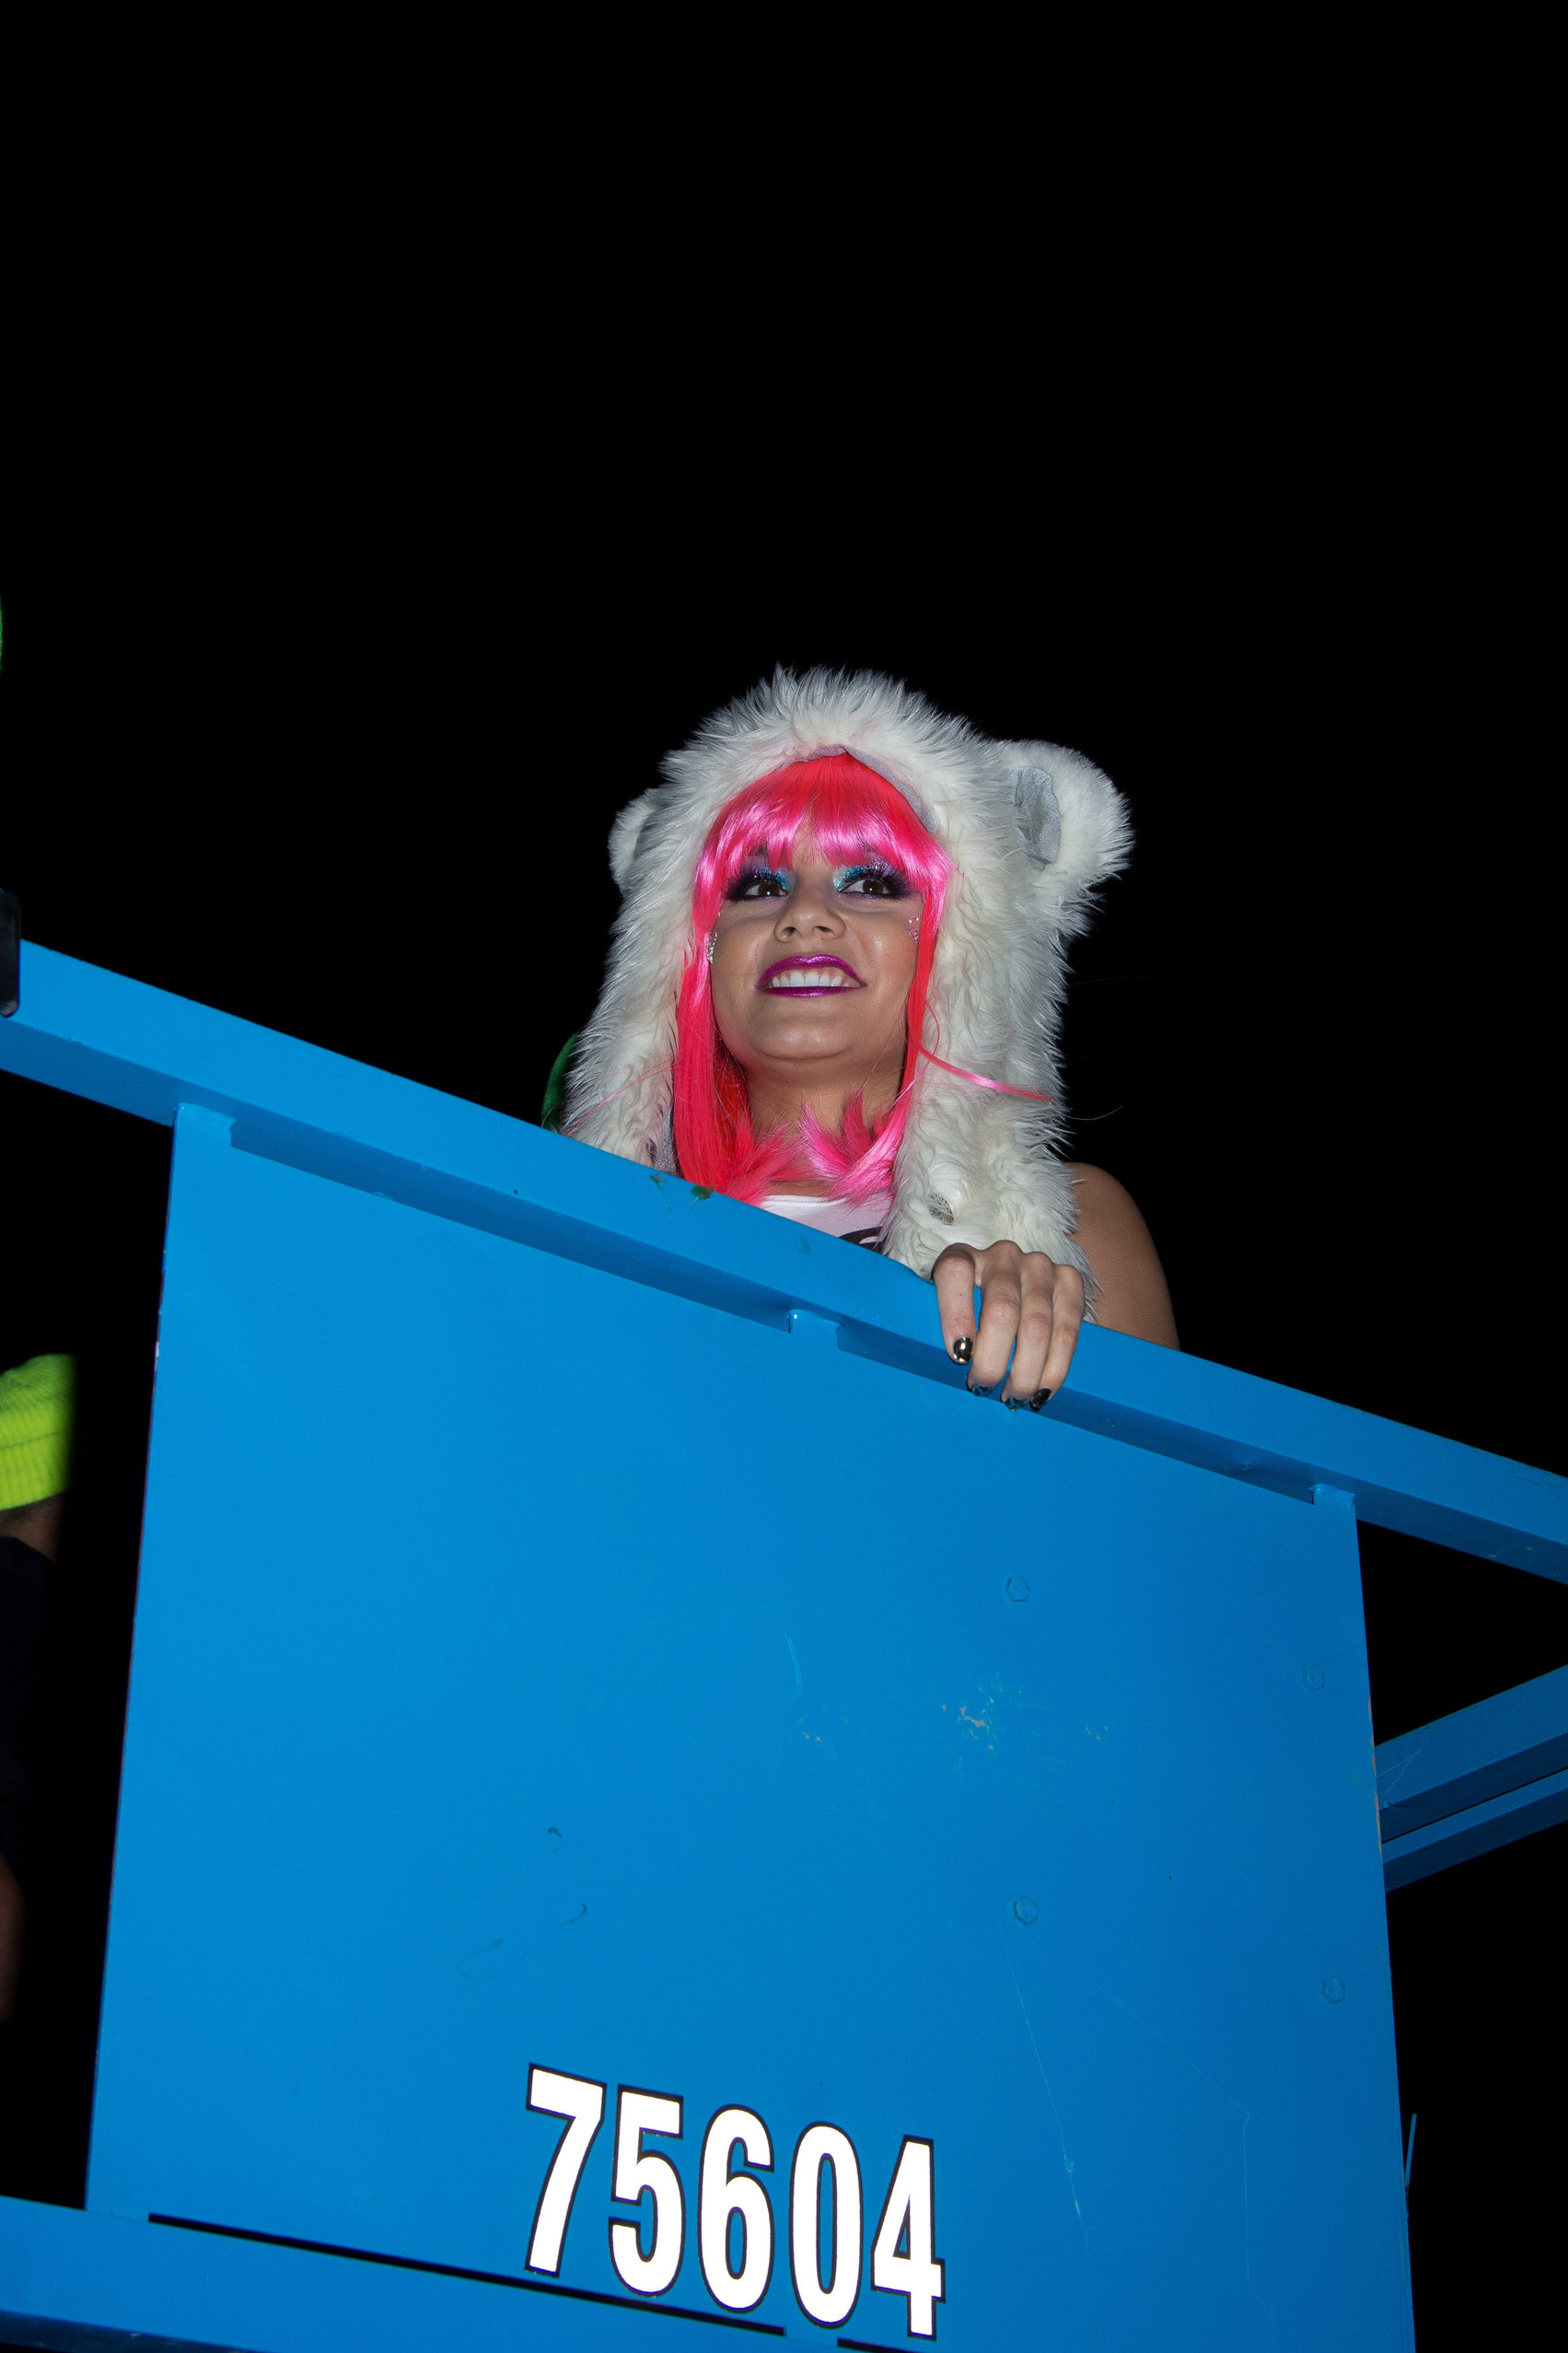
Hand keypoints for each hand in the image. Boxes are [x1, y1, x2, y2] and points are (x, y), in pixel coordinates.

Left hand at [931, 1240, 1085, 1405]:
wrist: (1014, 1286)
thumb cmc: (967, 1312)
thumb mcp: (941, 1309)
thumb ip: (931, 1327)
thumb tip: (926, 1369)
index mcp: (962, 1256)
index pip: (954, 1272)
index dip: (955, 1313)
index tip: (958, 1356)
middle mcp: (1003, 1255)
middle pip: (1002, 1309)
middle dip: (993, 1359)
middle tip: (984, 1388)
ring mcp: (1039, 1266)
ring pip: (1037, 1325)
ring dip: (1026, 1370)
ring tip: (1013, 1397)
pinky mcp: (1069, 1281)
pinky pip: (1068, 1329)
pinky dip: (1056, 1367)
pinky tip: (1043, 1390)